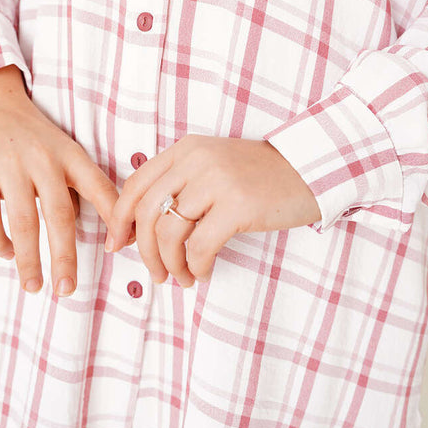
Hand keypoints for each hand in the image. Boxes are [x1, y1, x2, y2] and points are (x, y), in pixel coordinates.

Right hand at [0, 64, 120, 296]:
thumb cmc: (33, 134)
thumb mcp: (64, 149)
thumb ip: (78, 184)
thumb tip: (101, 229)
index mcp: (70, 154)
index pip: (100, 187)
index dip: (114, 218)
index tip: (121, 248)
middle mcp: (44, 160)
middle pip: (59, 215)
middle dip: (65, 256)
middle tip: (67, 289)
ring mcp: (11, 166)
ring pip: (24, 222)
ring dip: (29, 260)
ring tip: (34, 285)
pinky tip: (7, 253)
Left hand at [105, 134, 321, 286]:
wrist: (310, 169)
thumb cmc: (259, 176)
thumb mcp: (212, 166)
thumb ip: (179, 185)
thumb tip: (138, 228)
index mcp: (185, 149)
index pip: (135, 185)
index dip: (119, 220)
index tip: (118, 246)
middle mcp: (197, 160)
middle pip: (147, 213)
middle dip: (144, 251)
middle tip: (156, 274)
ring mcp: (217, 181)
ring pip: (170, 232)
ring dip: (170, 264)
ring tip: (182, 278)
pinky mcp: (238, 205)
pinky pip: (200, 246)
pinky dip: (196, 266)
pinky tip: (204, 272)